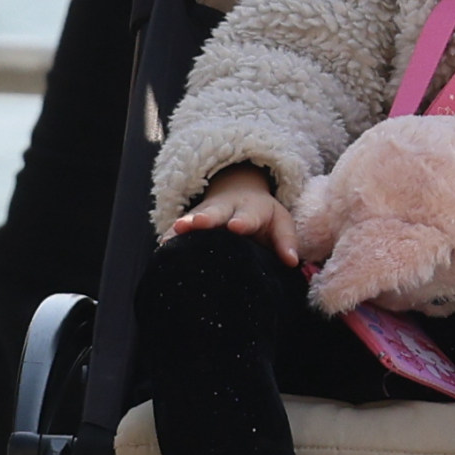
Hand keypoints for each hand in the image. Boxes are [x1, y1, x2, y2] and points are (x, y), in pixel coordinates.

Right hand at [173, 166, 300, 265]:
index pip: (248, 215)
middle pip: (215, 212)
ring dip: (185, 225)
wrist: (239, 192)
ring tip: (174, 232)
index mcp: (251, 209)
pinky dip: (172, 237)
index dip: (242, 221)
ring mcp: (206, 214)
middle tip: (197, 223)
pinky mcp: (192, 222)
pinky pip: (180, 230)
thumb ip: (286, 241)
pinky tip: (162, 247)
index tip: (236, 227)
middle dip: (206, 218)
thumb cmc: (263, 216)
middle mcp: (226, 209)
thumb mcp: (281, 222)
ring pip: (194, 219)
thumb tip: (292, 262)